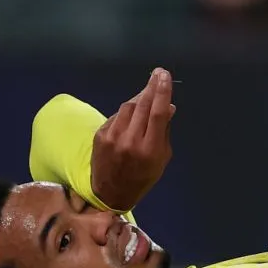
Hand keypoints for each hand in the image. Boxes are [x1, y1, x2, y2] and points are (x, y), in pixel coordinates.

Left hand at [90, 68, 175, 211]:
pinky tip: (132, 115)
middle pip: (142, 106)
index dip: (161, 92)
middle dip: (151, 87)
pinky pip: (116, 116)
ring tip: (147, 94)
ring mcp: (112, 138)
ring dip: (139, 98)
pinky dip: (127, 112)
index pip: (156, 113)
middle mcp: (129, 141)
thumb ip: (163, 131)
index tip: (164, 76)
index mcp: (149, 149)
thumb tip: (168, 106)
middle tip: (158, 73)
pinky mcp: (100, 136)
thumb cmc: (143, 176)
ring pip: (128, 107)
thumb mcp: (162, 157)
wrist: (110, 193)